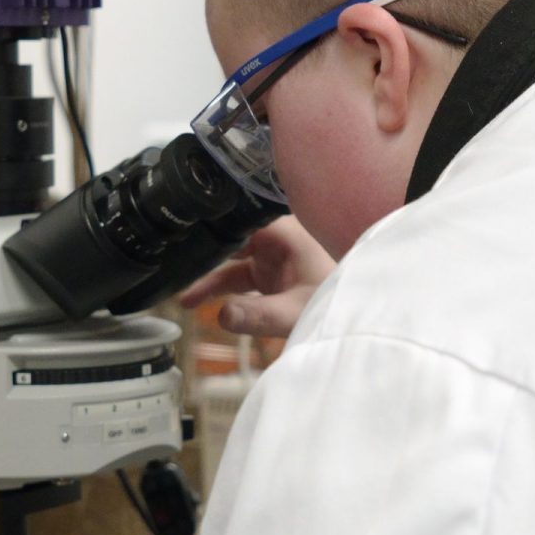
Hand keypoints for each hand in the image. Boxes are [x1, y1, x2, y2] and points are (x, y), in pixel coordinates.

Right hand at [178, 216, 336, 337]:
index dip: (210, 224)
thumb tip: (221, 315)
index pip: (237, 218)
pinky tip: (199, 303)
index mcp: (283, 233)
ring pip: (231, 261)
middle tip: (173, 262)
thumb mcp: (295, 312)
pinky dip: (221, 289)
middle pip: (230, 238)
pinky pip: (239, 277)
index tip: (183, 232)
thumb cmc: (339, 304)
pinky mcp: (273, 275)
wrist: (361, 317)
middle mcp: (276, 240)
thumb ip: (258, 315)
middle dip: (203, 252)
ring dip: (208, 277)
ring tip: (181, 296)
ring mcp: (274, 257)